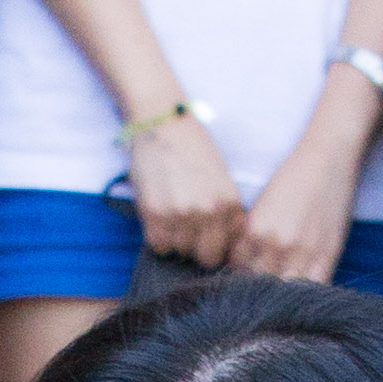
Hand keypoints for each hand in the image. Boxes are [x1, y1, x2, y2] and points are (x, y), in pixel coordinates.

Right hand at [124, 103, 247, 269]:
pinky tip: (160, 218)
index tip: (208, 240)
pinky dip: (158, 237)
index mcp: (228, 203)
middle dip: (197, 249)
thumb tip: (228, 241)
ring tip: (172, 217)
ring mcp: (180, 214)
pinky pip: (158, 245)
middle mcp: (207, 211)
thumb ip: (227, 211)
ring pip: (180, 251)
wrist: (163, 124)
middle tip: (189, 232)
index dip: (217, 246)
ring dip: (176, 240)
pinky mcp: (154, 213)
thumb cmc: (193, 149)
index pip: (228, 248)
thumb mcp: (221, 178)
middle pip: (205, 257)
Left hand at [230, 100, 371, 282]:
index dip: (239, 272)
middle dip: (255, 286)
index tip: (244, 273)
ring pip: (282, 292)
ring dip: (279, 293)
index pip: (237, 268)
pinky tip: (299, 290)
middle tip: (257, 287)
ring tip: (278, 289)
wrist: (328, 158)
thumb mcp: (262, 206)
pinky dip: (304, 292)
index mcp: (256, 230)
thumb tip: (242, 264)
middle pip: (256, 284)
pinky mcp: (327, 256)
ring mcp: (303, 252)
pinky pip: (312, 288)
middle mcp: (276, 245)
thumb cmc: (293, 178)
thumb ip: (252, 236)